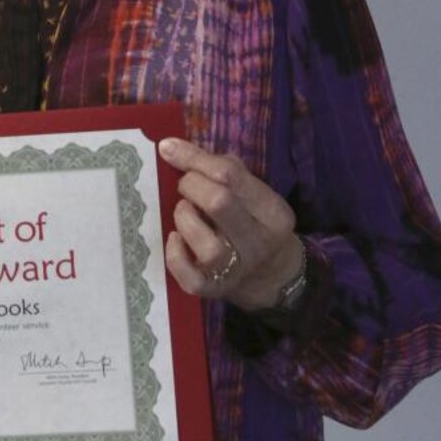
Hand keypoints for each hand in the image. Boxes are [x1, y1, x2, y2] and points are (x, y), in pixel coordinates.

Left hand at [159, 137, 302, 311]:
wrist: (272, 276)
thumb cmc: (253, 221)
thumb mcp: (252, 192)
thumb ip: (222, 168)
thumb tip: (173, 148)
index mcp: (273, 212)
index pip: (230, 175)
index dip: (193, 158)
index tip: (167, 149)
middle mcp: (259, 242)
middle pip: (219, 203)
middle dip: (190, 186)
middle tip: (184, 186)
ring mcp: (238, 271)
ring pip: (208, 246)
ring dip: (185, 220)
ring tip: (183, 212)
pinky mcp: (216, 292)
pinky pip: (192, 279)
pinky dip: (176, 256)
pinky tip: (174, 239)